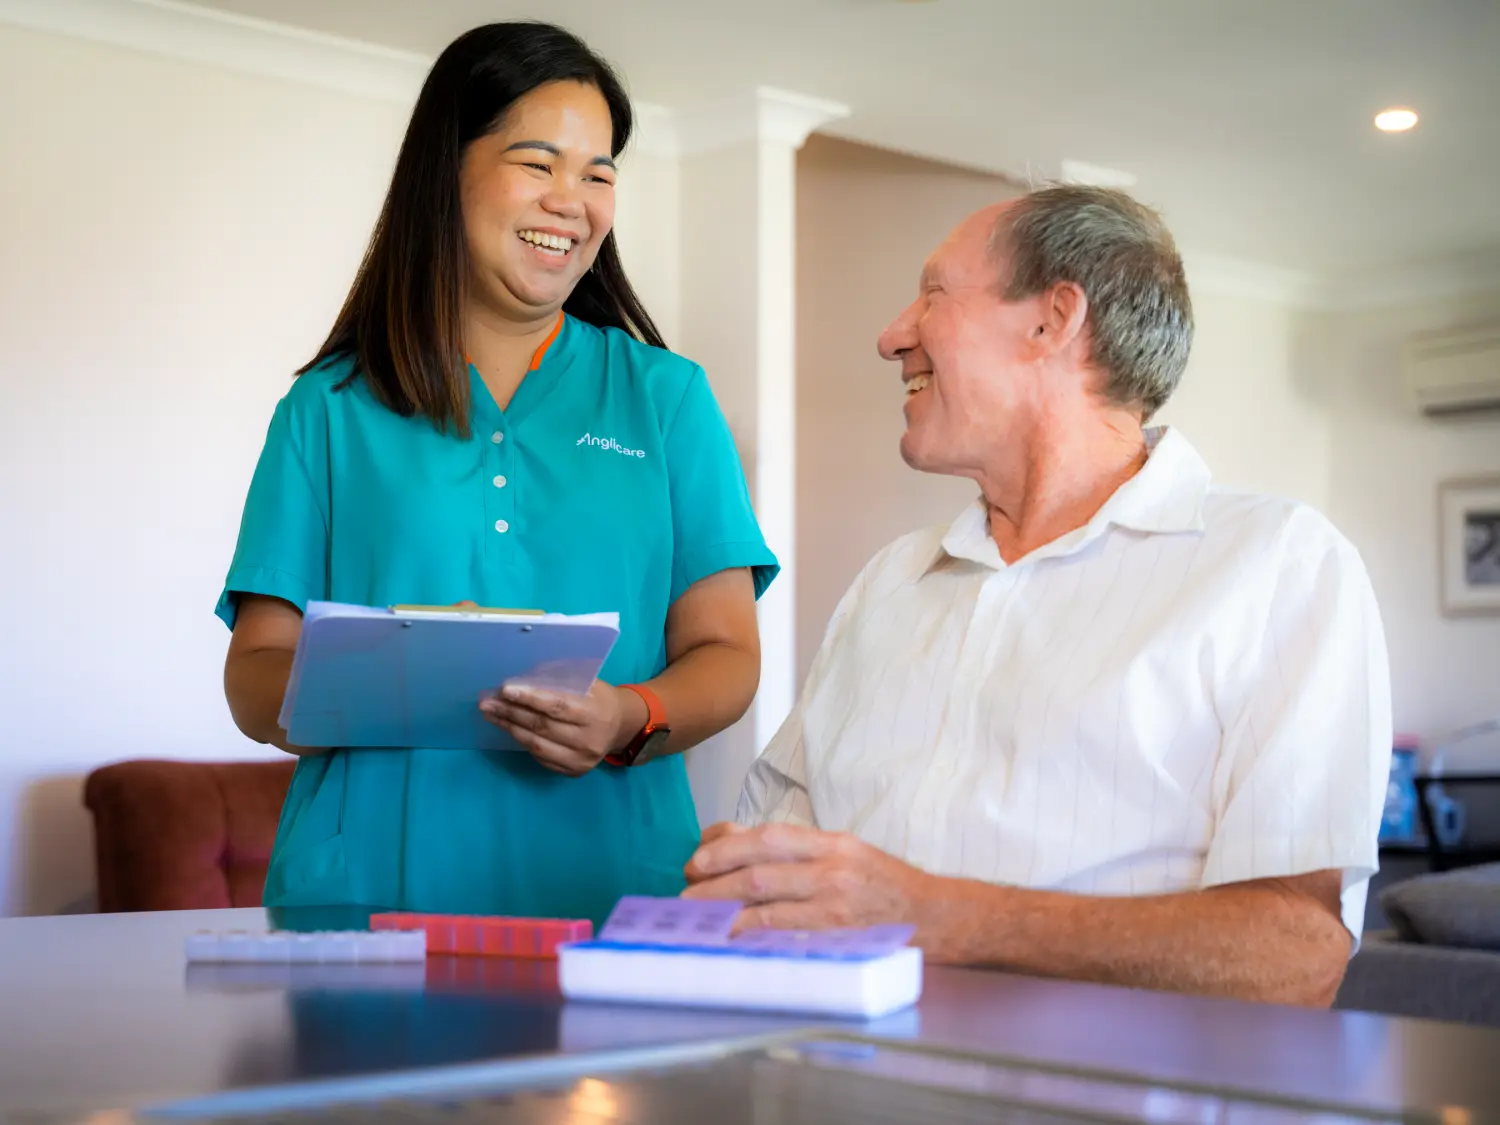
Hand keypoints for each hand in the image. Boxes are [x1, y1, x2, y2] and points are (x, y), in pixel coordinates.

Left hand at [480, 680, 637, 776]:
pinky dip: (522, 741)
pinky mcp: (573, 772)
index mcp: (594, 713)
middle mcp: (588, 740)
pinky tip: (509, 728)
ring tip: (491, 715)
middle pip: (542, 726)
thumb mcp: (588, 683)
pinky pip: (540, 757)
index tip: (505, 690)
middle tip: (488, 703)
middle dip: (511, 712)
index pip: (557, 706)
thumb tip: (521, 681)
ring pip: (536, 745)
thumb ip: (560, 683)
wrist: (620, 726)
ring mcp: (580, 760)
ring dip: (510, 728)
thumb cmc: (599, 698)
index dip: (530, 698)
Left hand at [682, 821, 935, 933]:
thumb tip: (736, 840)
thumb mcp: (845, 851)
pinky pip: (784, 936)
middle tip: (687, 890)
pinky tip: (732, 938)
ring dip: (725, 911)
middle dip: (715, 880)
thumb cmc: (883, 884)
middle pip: (760, 870)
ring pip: (766, 904)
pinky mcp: (836, 938)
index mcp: (833, 843)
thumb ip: (797, 848)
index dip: (728, 846)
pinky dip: (753, 936)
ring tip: (698, 916)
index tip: (700, 857)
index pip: (770, 837)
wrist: (933, 917)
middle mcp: (833, 870)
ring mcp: (835, 906)